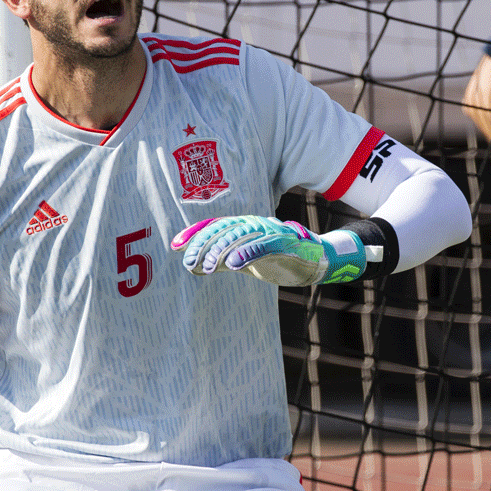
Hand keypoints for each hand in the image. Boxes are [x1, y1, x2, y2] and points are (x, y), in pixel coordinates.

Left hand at [172, 216, 366, 285]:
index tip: (174, 246)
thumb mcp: (244, 260)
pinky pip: (263, 245)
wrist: (315, 261)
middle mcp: (255, 224)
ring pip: (241, 235)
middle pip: (223, 228)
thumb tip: (192, 265)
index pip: (214, 225)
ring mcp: (270, 232)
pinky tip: (232, 264)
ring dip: (222, 249)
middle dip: (204, 244)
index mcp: (244, 226)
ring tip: (207, 266)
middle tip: (188, 261)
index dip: (194, 233)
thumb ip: (221, 260)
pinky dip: (246, 253)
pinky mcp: (284, 243)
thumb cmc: (278, 259)